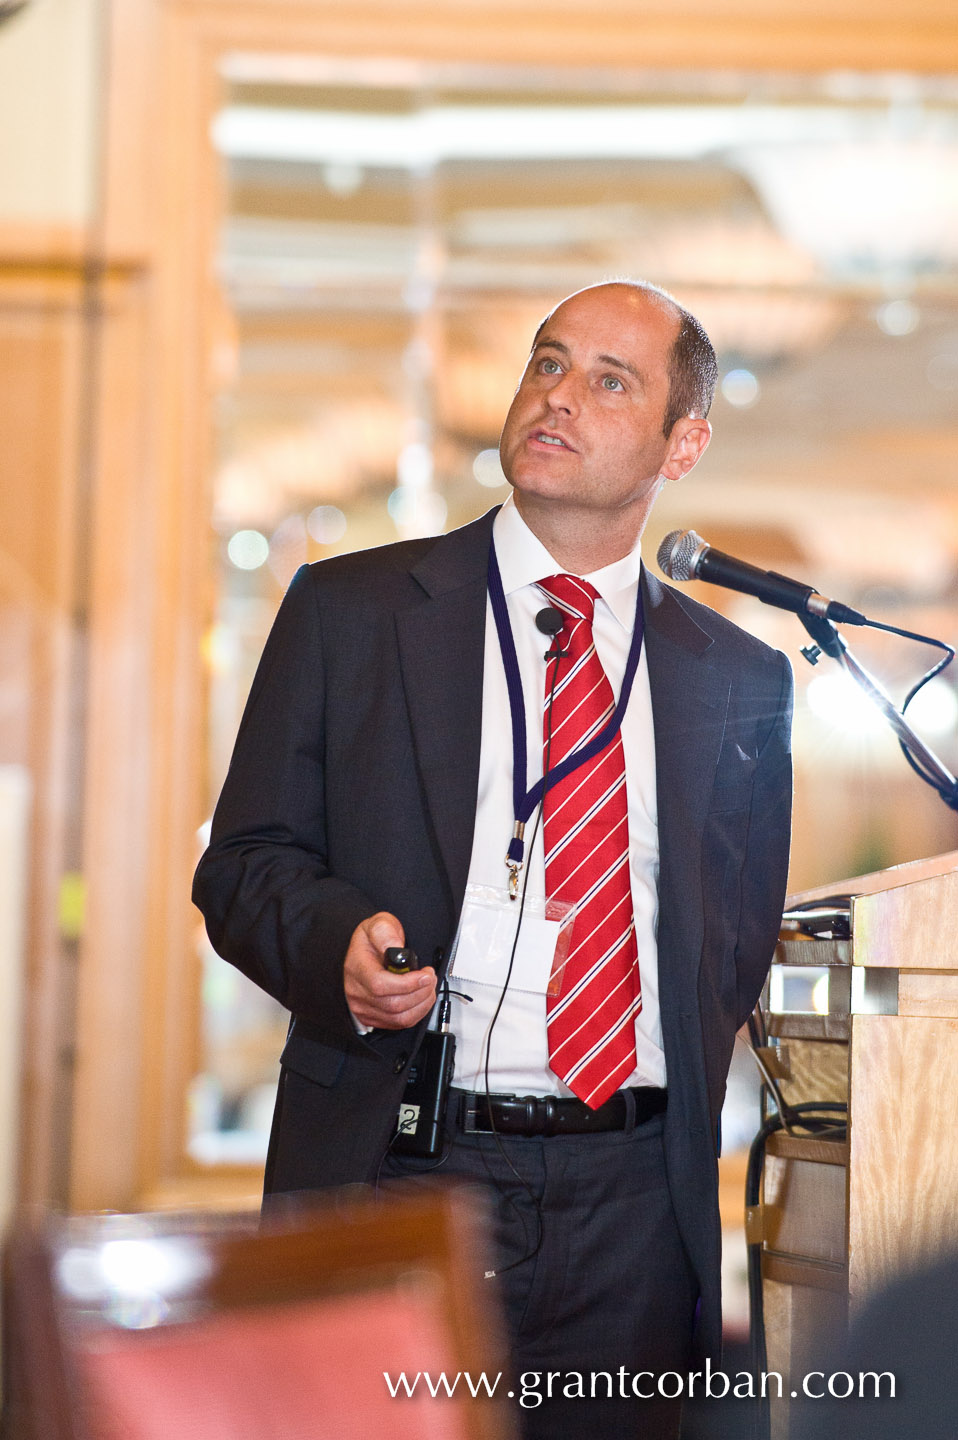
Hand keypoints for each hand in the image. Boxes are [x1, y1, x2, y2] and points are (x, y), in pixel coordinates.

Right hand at [343, 912, 436, 1030]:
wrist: (366, 952)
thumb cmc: (372, 941)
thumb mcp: (378, 924)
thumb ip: (386, 932)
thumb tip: (397, 946)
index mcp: (356, 969)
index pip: (380, 985)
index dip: (407, 984)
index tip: (424, 974)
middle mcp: (357, 992)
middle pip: (393, 1004)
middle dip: (420, 992)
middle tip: (430, 978)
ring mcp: (363, 1007)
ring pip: (398, 1018)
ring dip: (422, 1003)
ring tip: (428, 987)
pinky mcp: (372, 1018)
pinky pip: (398, 1024)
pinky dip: (417, 1013)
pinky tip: (421, 998)